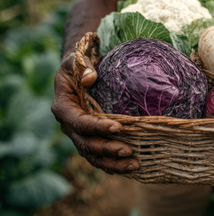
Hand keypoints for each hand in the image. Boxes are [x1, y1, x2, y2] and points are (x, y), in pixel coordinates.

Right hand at [51, 53, 139, 173]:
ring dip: (112, 163)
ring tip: (135, 165)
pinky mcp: (89, 139)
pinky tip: (131, 167)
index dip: (97, 127)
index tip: (118, 127)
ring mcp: (78, 135)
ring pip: (93, 156)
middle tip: (129, 151)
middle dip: (107, 149)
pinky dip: (113, 164)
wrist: (77, 75)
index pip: (79, 122)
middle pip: (86, 144)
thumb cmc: (77, 66)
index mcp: (63, 108)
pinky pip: (99, 156)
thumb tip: (90, 78)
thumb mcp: (76, 60)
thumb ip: (83, 66)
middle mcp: (68, 126)